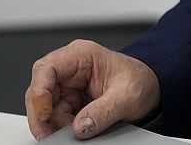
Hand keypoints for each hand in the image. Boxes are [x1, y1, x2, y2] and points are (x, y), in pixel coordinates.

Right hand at [26, 39, 159, 139]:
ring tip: (73, 132)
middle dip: (43, 115)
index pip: (46, 69)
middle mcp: (70, 67)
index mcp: (81, 55)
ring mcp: (68, 84)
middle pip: (40, 91)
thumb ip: (103, 111)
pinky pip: (56, 115)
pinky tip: (75, 130)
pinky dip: (61, 126)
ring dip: (53, 123)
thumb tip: (80, 126)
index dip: (39, 93)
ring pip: (45, 106)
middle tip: (50, 135)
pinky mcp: (70, 99)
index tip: (44, 116)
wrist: (151, 88)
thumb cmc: (140, 81)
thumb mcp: (127, 96)